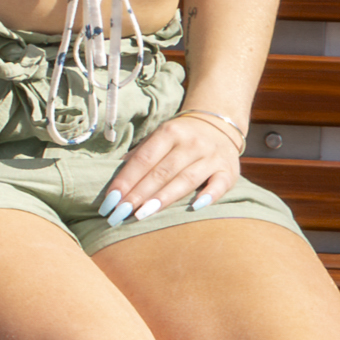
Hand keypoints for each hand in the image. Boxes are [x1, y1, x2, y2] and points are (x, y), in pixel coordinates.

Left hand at [98, 114, 242, 224]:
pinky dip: (208, 196)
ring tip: (143, 214)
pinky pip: (218, 185)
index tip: (111, 200)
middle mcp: (191, 143)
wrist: (219, 125)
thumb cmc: (181, 138)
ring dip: (163, 198)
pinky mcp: (229, 170)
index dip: (126, 180)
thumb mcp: (160, 137)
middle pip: (162, 172)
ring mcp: (211, 156)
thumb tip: (118, 177)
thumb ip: (141, 155)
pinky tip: (194, 208)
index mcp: (170, 132)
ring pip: (185, 180)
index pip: (144, 159)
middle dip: (139, 194)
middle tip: (121, 212)